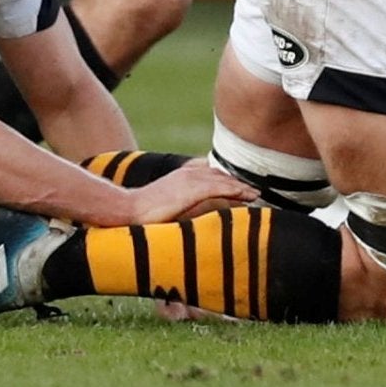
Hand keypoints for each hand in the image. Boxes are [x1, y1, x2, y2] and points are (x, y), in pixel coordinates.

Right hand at [122, 162, 257, 224]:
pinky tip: (248, 196)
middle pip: (221, 174)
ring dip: (242, 186)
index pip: (213, 173)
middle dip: (238, 182)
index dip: (229, 180)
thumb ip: (183, 202)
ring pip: (224, 179)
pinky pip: (221, 187)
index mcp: (184, 174)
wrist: (129, 210)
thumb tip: (192, 213)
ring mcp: (191, 178)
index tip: (243, 188)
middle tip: (255, 191)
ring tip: (256, 194)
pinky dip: (237, 190)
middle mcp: (190, 172)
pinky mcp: (192, 188)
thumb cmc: (145, 211)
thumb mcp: (168, 202)